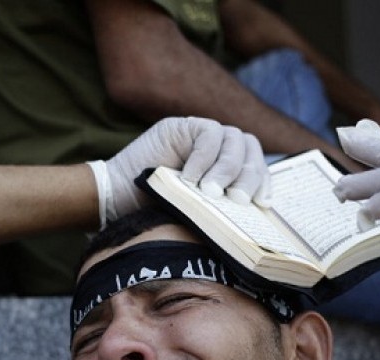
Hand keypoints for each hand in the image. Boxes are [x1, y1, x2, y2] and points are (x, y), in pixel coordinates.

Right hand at [89, 117, 270, 226]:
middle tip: (237, 200)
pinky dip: (204, 157)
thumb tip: (255, 213)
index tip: (262, 203)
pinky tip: (191, 179)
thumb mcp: (198, 211)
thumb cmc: (155, 212)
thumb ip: (223, 205)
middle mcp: (216, 149)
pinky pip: (208, 133)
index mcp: (226, 169)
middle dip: (249, 176)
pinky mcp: (182, 126)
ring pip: (234, 139)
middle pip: (250, 150)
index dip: (262, 180)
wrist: (116, 201)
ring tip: (212, 192)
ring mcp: (199, 135)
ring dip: (227, 168)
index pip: (255, 164)